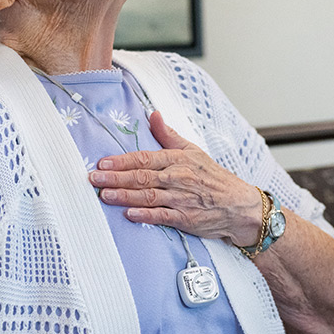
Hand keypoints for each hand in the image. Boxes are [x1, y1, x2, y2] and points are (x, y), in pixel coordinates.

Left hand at [90, 112, 261, 245]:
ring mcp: (181, 199)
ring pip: (148, 196)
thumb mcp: (193, 150)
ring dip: (124, 196)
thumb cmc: (213, 177)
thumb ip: (168, 135)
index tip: (102, 163)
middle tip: (94, 179)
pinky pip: (162, 216)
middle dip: (116, 178)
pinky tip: (129, 214)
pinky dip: (146, 215)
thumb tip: (152, 114)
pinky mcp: (185, 218)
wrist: (238, 204)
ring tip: (104, 195)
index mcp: (177, 159)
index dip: (122, 161)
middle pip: (142, 177)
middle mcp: (177, 178)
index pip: (145, 158)